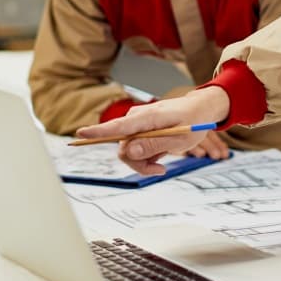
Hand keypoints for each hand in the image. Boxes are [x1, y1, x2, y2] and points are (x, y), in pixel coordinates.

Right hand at [75, 86, 230, 174]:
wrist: (200, 110)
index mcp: (147, 117)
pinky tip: (160, 156)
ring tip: (163, 164)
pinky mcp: (139, 130)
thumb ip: (154, 145)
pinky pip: (135, 149)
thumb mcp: (179, 138)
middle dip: (139, 163)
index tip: (81, 134)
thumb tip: (128, 152)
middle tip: (160, 170)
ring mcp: (136, 124)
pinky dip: (146, 157)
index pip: (118, 126)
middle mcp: (136, 119)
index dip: (99, 132)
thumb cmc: (193, 121)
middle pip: (124, 148)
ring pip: (129, 152)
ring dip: (144, 162)